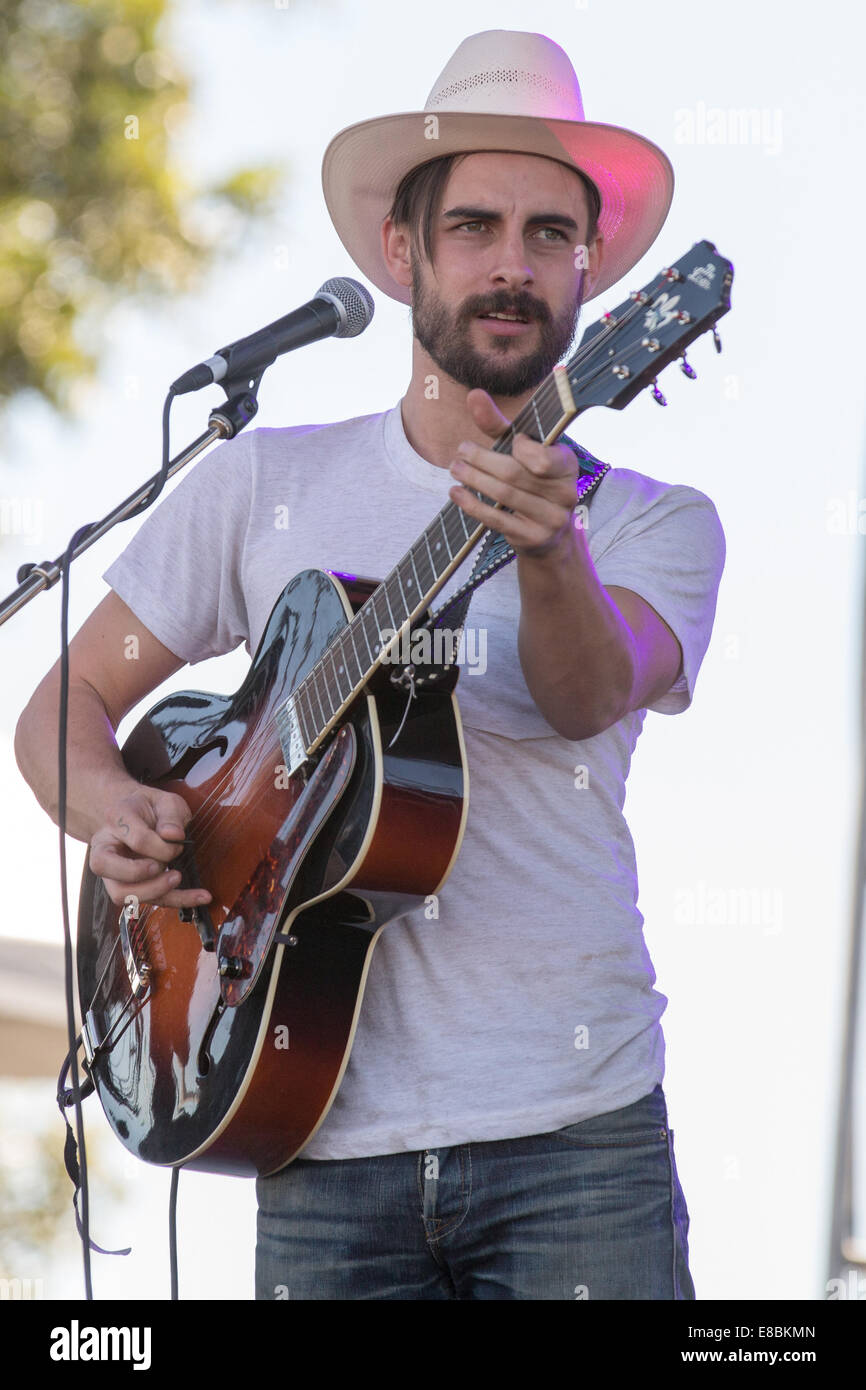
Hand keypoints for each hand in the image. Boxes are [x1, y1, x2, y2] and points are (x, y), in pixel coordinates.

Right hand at [88, 783, 211, 910]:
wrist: (138, 815)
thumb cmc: (152, 808)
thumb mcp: (166, 801)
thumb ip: (171, 814)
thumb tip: (174, 835)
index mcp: (115, 818)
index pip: (136, 839)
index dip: (161, 845)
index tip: (177, 841)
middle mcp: (105, 846)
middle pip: (104, 867)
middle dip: (139, 873)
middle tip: (164, 865)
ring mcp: (112, 869)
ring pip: (120, 893)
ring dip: (153, 892)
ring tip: (178, 878)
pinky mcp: (127, 885)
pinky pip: (144, 900)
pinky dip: (175, 900)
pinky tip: (200, 896)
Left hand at [448, 389, 582, 557]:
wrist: (549, 534)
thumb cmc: (531, 482)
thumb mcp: (520, 452)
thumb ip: (498, 426)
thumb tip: (473, 394)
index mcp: (568, 465)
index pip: (542, 456)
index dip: (521, 447)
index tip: (508, 441)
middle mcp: (565, 492)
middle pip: (515, 473)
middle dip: (483, 461)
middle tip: (460, 453)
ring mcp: (551, 519)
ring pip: (504, 495)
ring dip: (474, 480)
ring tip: (455, 469)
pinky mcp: (533, 538)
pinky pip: (497, 520)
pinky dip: (472, 505)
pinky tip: (456, 493)